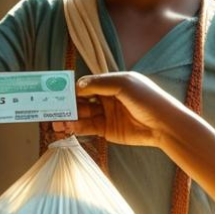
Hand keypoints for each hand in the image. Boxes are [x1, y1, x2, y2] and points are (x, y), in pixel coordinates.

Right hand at [52, 72, 186, 146]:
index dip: (72, 87)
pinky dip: (76, 127)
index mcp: (111, 83)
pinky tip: (67, 126)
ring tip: (55, 120)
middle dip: (67, 103)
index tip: (57, 90)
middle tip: (50, 106)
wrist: (164, 124)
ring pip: (82, 114)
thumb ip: (99, 83)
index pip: (87, 84)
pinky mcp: (107, 130)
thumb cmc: (147, 99)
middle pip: (81, 100)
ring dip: (68, 116)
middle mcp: (106, 98)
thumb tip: (78, 84)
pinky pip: (88, 127)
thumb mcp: (123, 84)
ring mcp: (106, 114)